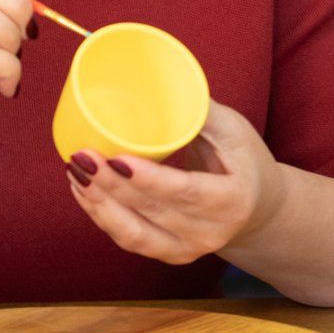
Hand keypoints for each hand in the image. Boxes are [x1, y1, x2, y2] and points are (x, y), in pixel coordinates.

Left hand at [66, 102, 285, 263]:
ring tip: (74, 170)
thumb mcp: (234, 130)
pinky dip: (100, 214)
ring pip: (133, 232)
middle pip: (151, 211)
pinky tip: (83, 190)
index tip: (115, 159)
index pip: (186, 192)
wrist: (259, 209)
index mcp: (232, 200)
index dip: (148, 180)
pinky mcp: (168, 254)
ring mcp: (188, 249)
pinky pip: (128, 239)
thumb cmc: (244, 161)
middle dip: (109, 185)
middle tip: (82, 156)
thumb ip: (200, 109)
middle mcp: (210, 232)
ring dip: (98, 203)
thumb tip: (162, 78)